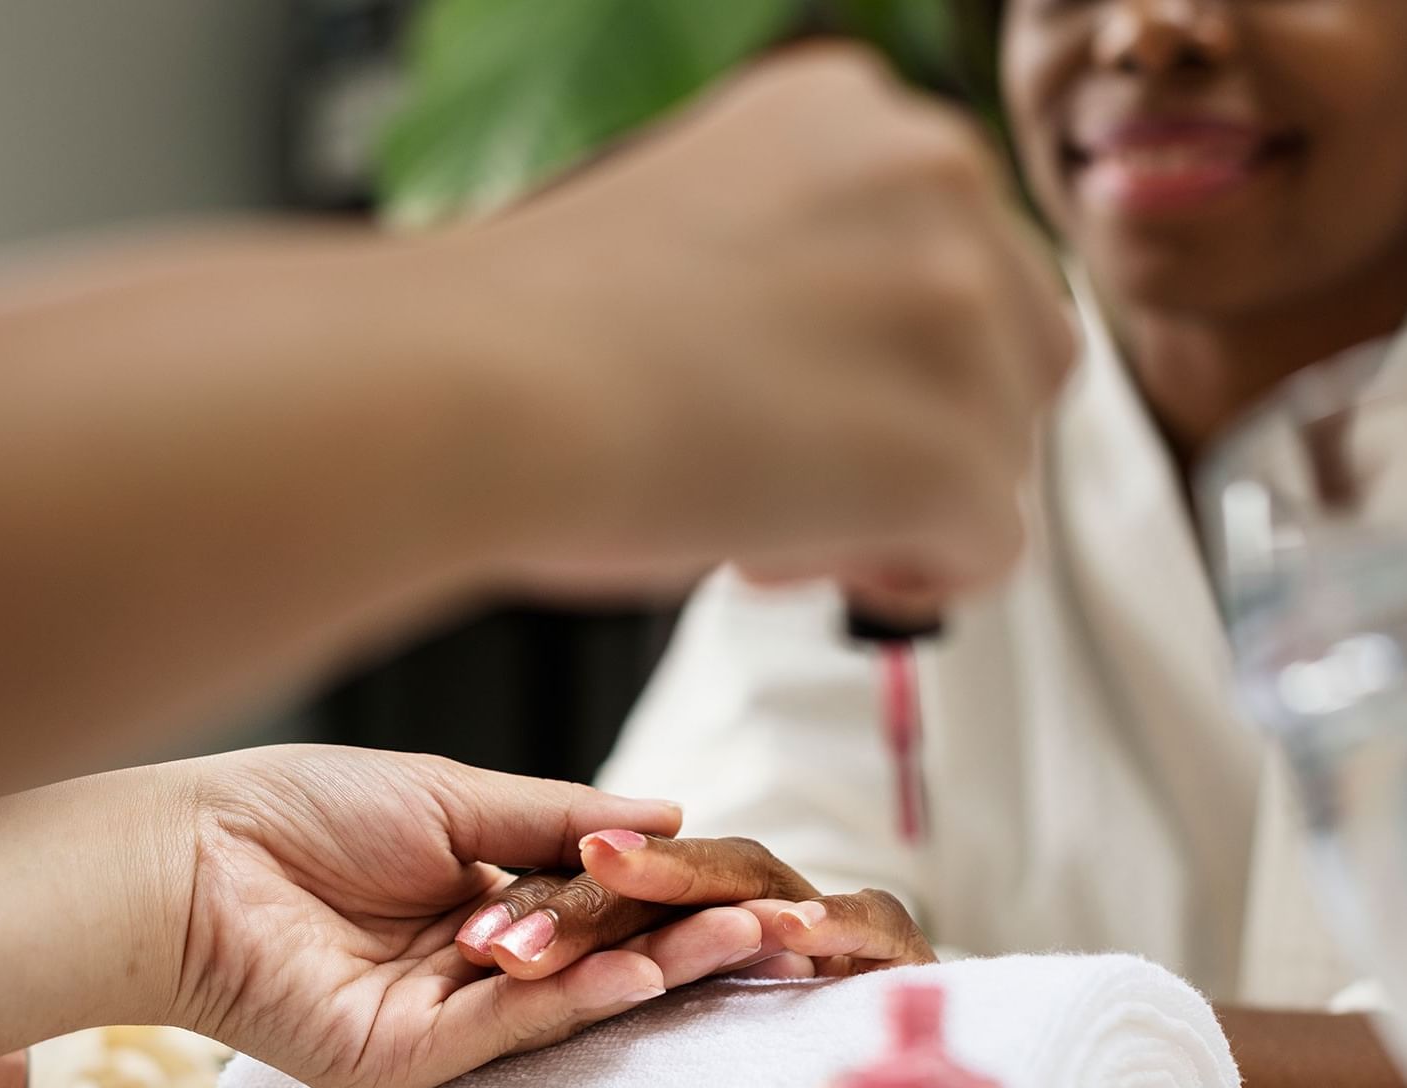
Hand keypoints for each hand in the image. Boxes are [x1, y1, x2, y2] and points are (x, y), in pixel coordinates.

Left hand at [164, 746, 776, 1087]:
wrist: (191, 856)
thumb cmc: (297, 810)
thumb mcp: (450, 796)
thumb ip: (558, 816)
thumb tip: (665, 806)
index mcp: (473, 895)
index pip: (594, 897)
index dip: (664, 886)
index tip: (741, 871)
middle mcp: (467, 963)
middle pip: (596, 952)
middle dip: (683, 933)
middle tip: (770, 914)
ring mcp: (442, 1016)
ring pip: (570, 996)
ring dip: (658, 966)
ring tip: (741, 934)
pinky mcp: (410, 1061)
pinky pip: (515, 1028)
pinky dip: (586, 996)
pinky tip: (647, 965)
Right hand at [461, 46, 1074, 601]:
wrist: (464, 387)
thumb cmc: (523, 332)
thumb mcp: (691, 228)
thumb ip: (802, 265)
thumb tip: (850, 379)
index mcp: (852, 114)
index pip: (958, 250)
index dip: (882, 356)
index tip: (784, 398)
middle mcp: (931, 180)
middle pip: (1017, 347)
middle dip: (920, 430)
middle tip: (786, 475)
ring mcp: (952, 314)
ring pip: (1004, 452)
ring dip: (901, 508)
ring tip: (762, 518)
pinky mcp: (948, 452)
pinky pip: (990, 551)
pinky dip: (905, 580)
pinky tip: (789, 556)